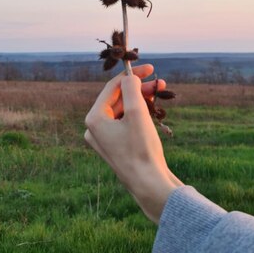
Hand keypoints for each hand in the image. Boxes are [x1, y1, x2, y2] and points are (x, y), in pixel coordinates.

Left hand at [84, 64, 181, 223]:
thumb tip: (130, 77)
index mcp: (94, 119)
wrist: (149, 184)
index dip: (132, 75)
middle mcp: (95, 129)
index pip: (112, 88)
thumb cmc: (141, 149)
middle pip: (119, 99)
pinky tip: (153, 109)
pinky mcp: (118, 147)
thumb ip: (132, 88)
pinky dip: (139, 114)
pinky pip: (126, 123)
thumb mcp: (137, 113)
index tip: (150, 68)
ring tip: (160, 92)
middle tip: (159, 81)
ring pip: (124, 110)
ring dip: (141, 99)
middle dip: (139, 88)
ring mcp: (106, 140)